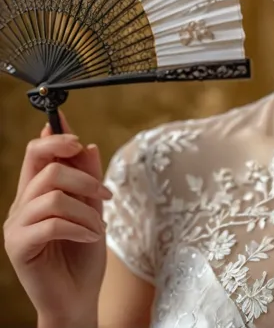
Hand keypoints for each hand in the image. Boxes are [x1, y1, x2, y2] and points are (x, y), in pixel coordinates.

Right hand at [3, 113, 112, 325]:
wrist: (77, 299)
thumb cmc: (83, 253)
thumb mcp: (93, 210)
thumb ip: (88, 180)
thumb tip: (88, 146)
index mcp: (36, 192)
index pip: (37, 152)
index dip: (54, 135)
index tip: (71, 128)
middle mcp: (22, 204)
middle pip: (44, 164)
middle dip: (81, 174)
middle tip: (103, 192)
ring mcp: (16, 225)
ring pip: (52, 193)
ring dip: (85, 207)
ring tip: (98, 224)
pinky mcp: (18, 246)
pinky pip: (52, 221)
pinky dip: (79, 225)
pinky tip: (91, 236)